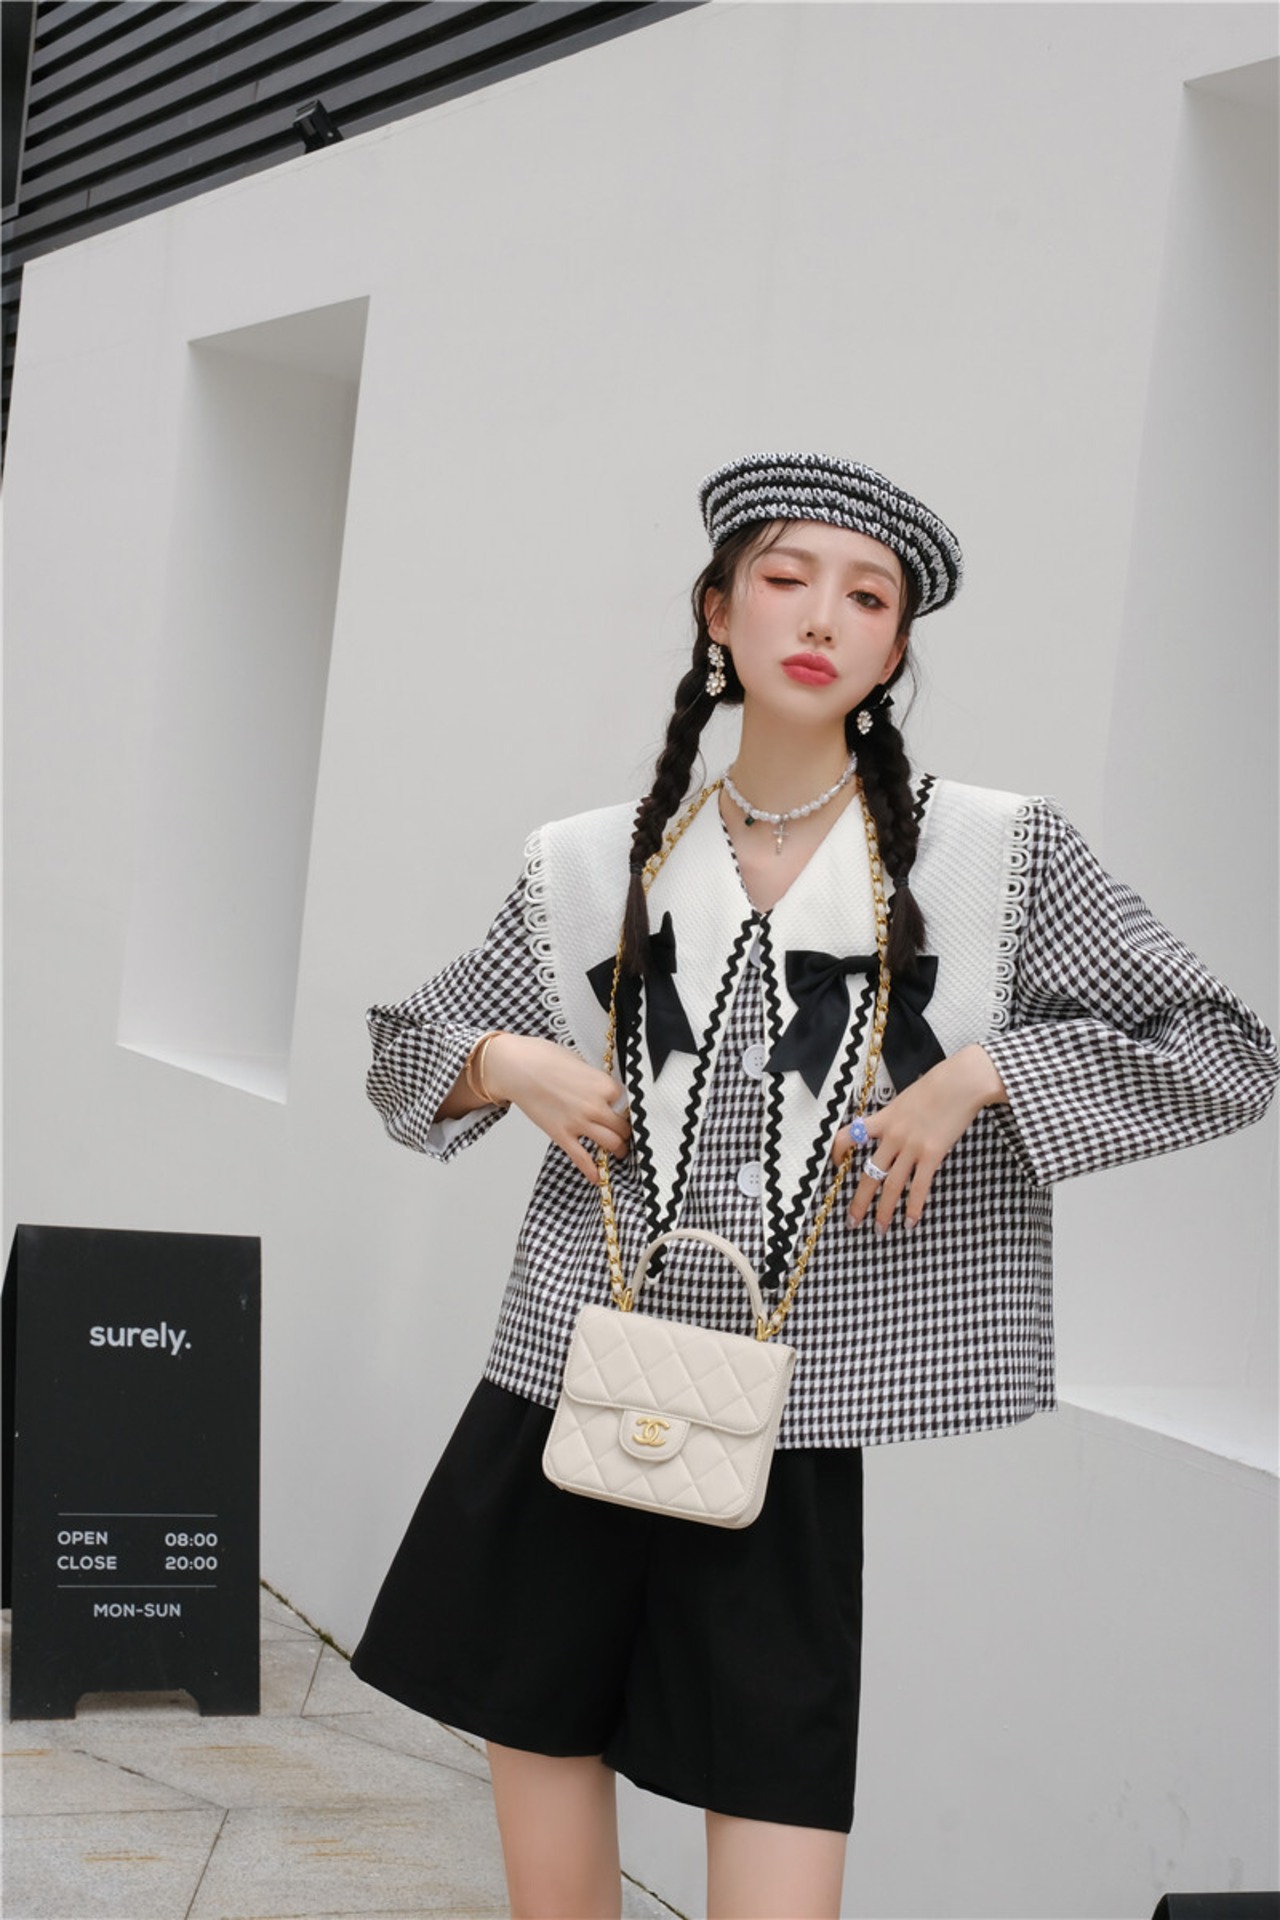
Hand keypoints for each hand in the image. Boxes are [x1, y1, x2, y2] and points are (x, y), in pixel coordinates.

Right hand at [482, 1033, 630, 1183]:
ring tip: (618, 1152)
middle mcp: (596, 1106)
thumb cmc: (543, 1058)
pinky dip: (592, 1171)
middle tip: (625, 1134)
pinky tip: (597, 1177)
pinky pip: (582, 1158)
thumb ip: (594, 1080)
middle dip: (625, 1132)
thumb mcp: (579, 1062)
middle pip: (622, 1126)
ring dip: (618, 1150)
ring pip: (611, 1144)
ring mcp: (579, 1123)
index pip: (627, 1102)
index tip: (624, 1111)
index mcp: (604, 1085)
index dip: (626, 1107)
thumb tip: (601, 1090)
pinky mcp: (562, 1135)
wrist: (516, 1068)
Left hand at [829, 1044, 1006, 1233]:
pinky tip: (910, 1222)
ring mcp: (911, 1147)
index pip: (848, 1137)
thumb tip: (890, 1129)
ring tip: (879, 1229)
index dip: (837, 1154)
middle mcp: (892, 1136)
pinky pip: (919, 1186)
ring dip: (884, 1211)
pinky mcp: (932, 1155)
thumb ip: (894, 1118)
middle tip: (852, 1221)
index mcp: (882, 1119)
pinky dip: (914, 1207)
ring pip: (891, 1185)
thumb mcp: (905, 1099)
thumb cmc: (937, 1085)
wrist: (960, 1082)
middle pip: (868, 1173)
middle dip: (859, 1201)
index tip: (836, 1168)